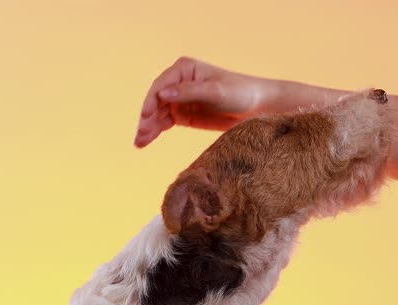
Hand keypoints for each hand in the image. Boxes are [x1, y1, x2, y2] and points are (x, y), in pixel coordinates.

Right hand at [134, 57, 270, 147]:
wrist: (257, 108)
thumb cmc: (240, 93)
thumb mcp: (216, 92)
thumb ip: (190, 92)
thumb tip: (163, 93)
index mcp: (184, 69)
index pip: (162, 85)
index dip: (152, 100)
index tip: (146, 116)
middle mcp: (178, 82)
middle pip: (156, 100)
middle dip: (147, 117)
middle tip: (140, 135)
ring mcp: (180, 99)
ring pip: (157, 113)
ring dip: (147, 127)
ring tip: (139, 142)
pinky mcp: (184, 115)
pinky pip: (164, 123)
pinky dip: (155, 131)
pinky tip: (145, 141)